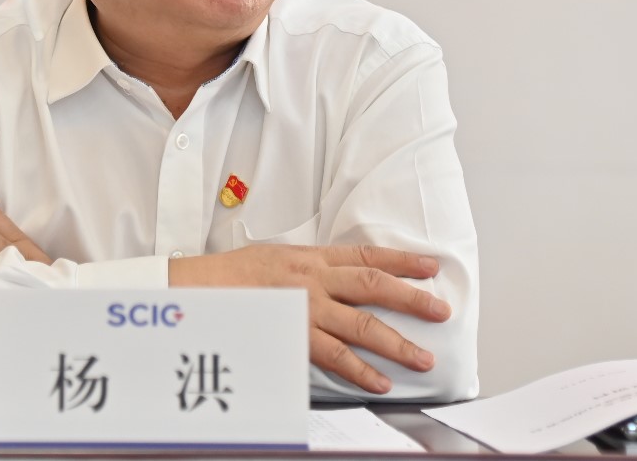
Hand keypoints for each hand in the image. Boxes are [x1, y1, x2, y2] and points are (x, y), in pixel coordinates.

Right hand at [169, 244, 448, 394]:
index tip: (430, 266)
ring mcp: (306, 308)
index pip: (366, 255)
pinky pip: (335, 356)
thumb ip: (308, 268)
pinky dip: (361, 371)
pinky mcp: (294, 334)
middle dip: (412, 299)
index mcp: (311, 257)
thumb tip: (336, 279)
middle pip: (374, 286)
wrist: (196, 289)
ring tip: (422, 357)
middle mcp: (314, 279)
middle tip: (440, 311)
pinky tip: (380, 381)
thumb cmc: (230, 276)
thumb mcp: (274, 258)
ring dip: (396, 343)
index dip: (402, 260)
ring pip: (362, 326)